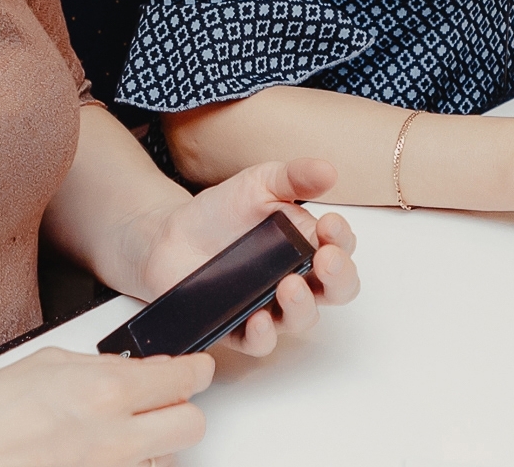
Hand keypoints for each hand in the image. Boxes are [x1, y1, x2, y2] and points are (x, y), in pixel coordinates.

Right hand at [0, 347, 213, 466]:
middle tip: (160, 402)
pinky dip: (120, 464)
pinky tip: (89, 455)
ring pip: (162, 458)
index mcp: (104, 391)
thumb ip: (100, 367)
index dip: (194, 371)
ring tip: (104, 434)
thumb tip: (137, 370)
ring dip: (146, 444)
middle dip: (179, 411)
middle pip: (191, 425)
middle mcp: (115, 439)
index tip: (195, 369)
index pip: (183, 379)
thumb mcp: (44, 366)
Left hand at [126, 159, 357, 356]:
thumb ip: (293, 178)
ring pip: (302, 319)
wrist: (171, 234)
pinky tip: (259, 318)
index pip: (340, 248)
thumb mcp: (258, 184)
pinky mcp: (238, 327)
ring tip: (289, 285)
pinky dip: (263, 335)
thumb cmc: (222, 211)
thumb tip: (328, 171)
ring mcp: (270, 306)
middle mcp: (297, 279)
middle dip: (338, 278)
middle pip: (334, 290)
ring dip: (303, 306)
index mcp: (307, 245)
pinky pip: (258, 342)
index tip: (329, 224)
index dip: (341, 239)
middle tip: (326, 260)